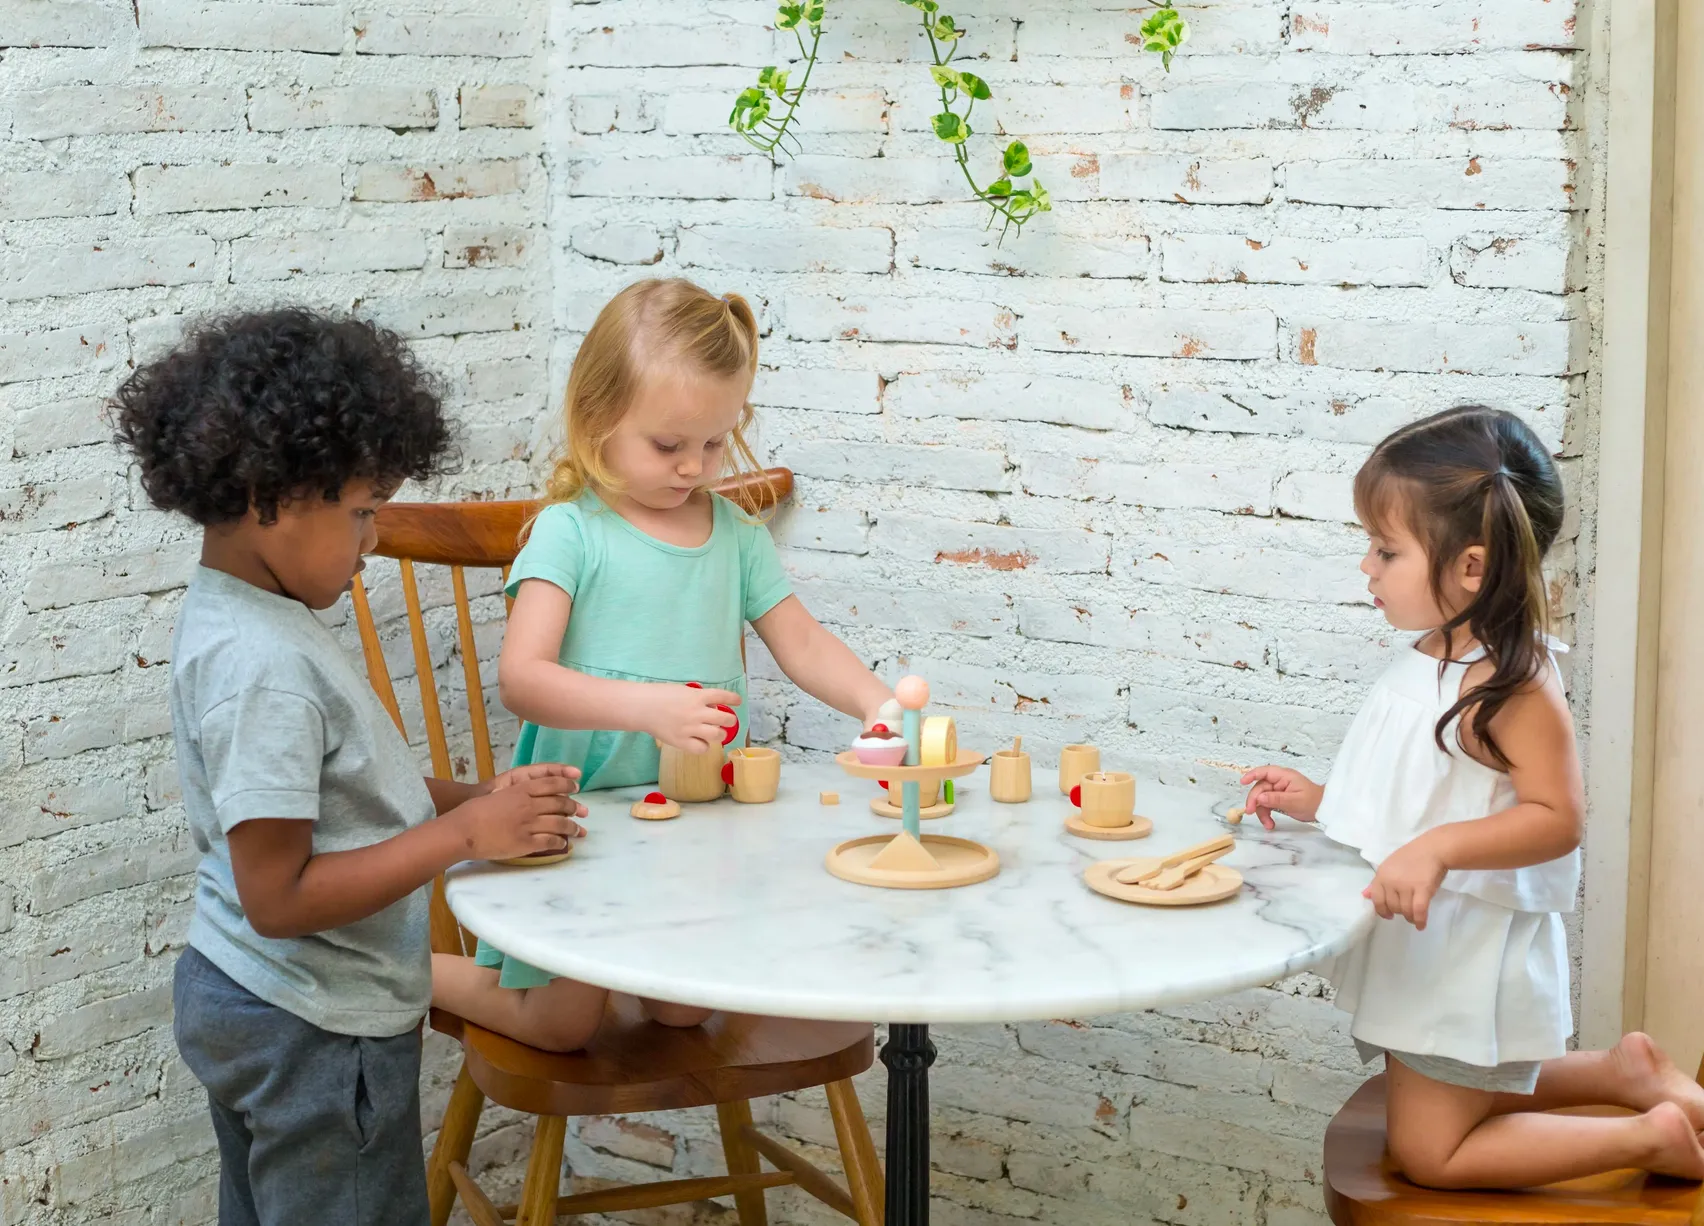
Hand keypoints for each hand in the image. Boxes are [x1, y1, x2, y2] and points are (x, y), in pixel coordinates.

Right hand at [448, 767, 586, 861]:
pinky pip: (550, 842)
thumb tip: (530, 794)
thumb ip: (517, 793)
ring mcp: (529, 824)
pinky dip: (560, 842)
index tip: (576, 788)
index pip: (552, 784)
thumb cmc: (475, 811)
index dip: (567, 785)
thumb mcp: (499, 793)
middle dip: (574, 807)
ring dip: (572, 827)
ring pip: (560, 824)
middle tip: (582, 811)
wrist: (463, 830)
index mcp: (521, 790)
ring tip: (578, 830)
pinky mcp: (526, 843)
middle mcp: (529, 805)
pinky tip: (564, 843)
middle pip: (560, 804)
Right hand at [645, 683, 740, 753]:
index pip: (723, 696)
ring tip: (715, 733)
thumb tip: (712, 707)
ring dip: (720, 734)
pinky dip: (704, 747)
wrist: (641, 707)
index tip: (738, 701)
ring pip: (717, 735)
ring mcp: (690, 728)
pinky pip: (701, 749)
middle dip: (730, 720)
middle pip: (725, 718)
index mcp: (697, 696)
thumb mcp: (682, 691)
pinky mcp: (682, 742)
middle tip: (727, 721)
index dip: (733, 699)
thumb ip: (698, 698)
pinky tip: (700, 743)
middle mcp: (697, 712)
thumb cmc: (659, 695)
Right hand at [1239, 766, 1323, 828]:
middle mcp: (1279, 781)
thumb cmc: (1313, 802)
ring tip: (1268, 824)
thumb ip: (1276, 799)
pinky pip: (1267, 805)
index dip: (1252, 775)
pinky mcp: (1278, 799)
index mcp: (1284, 776)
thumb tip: (1259, 798)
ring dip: (1261, 812)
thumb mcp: (1294, 801)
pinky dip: (1266, 815)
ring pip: (1262, 799)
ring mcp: (1278, 790)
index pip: (1264, 772)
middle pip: (1260, 788)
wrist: (1324, 809)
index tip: (1242, 782)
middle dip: (1255, 801)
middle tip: (1250, 812)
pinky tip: (1270, 824)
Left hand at [1364, 836, 1447, 928]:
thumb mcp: (1389, 867)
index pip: (1377, 899)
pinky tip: (1421, 925)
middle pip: (1392, 907)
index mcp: (1381, 874)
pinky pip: (1418, 910)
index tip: (1389, 915)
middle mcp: (1391, 881)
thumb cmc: (1412, 857)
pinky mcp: (1423, 889)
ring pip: (1405, 910)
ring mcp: (1406, 885)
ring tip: (1414, 917)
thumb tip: (1365, 896)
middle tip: (1406, 911)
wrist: (1433, 848)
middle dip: (1399, 912)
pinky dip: (1419, 920)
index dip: (1382, 910)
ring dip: (1410, 917)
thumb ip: (1377, 883)